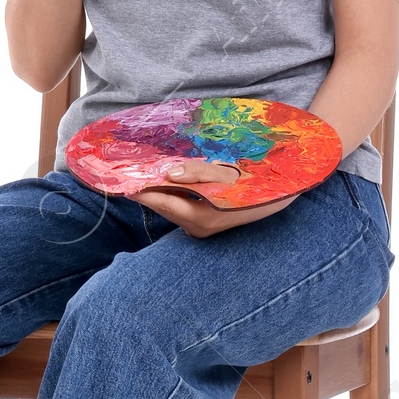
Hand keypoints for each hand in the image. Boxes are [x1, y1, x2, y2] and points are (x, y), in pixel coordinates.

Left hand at [132, 159, 298, 238]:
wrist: (282, 197)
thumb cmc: (255, 184)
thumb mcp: (227, 175)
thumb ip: (196, 174)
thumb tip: (167, 173)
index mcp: (201, 216)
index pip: (158, 200)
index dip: (137, 188)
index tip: (116, 177)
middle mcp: (197, 227)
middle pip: (160, 205)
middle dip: (142, 188)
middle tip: (121, 170)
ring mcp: (200, 228)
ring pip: (169, 207)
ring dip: (155, 191)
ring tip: (137, 171)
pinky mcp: (204, 224)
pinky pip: (179, 208)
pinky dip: (169, 194)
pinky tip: (164, 180)